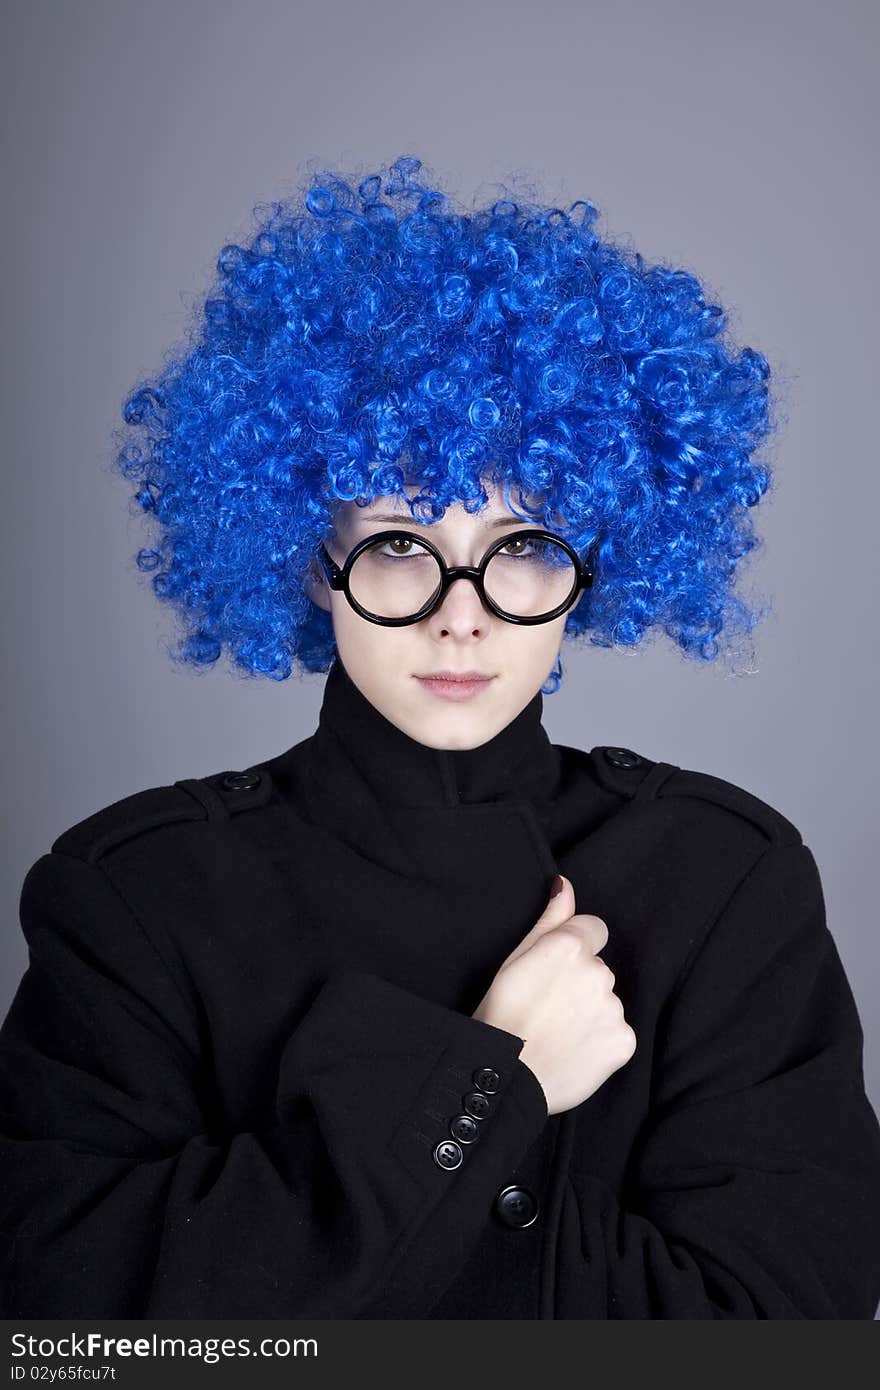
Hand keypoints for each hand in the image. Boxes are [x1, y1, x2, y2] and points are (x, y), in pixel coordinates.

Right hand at [472, 875, 636, 1115]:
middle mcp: (598, 973)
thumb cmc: (501, 1015)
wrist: (506, 1077)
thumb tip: (565, 885)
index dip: (573, 949)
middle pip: (598, 968)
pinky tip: (573, 1051)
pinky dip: (600, 1042)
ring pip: (606, 1001)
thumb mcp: (515, 959)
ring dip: (589, 1013)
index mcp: (570, 947)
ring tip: (558, 1033)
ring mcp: (613, 1009)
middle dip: (580, 983)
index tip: (554, 972)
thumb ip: (550, 919)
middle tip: (548, 1008)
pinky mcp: (624, 1041)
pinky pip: (617, 1033)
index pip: (593, 929)